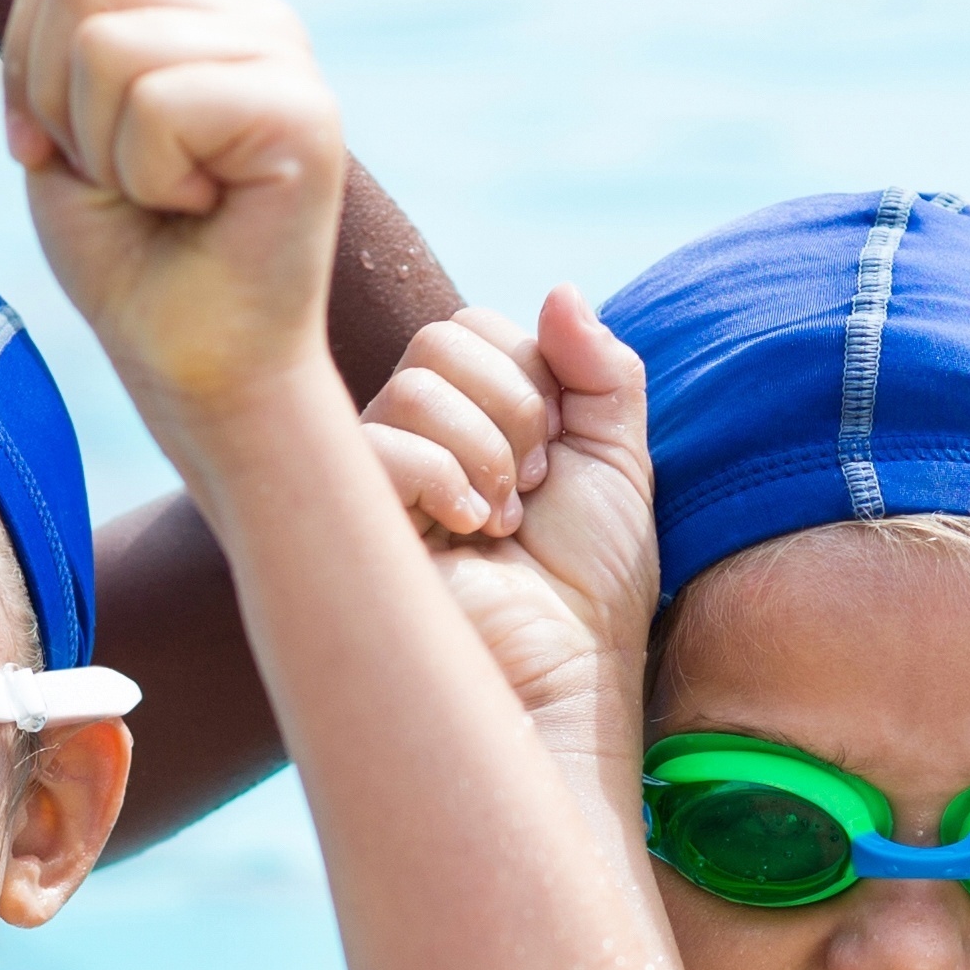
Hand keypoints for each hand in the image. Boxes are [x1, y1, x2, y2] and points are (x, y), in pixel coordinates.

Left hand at [3, 0, 344, 434]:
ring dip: (107, 150)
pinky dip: (149, 177)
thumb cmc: (132, 266)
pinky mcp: (304, 112)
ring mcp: (287, 58)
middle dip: (57, 101)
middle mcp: (255, 18)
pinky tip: (201, 210)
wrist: (200, 374)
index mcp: (201, 11)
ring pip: (108, 46)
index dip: (26, 67)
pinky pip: (158, 103)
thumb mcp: (65, 135)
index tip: (67, 154)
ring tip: (167, 198)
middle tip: (121, 179)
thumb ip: (60, 40)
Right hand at [360, 297, 659, 776]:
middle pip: (440, 341)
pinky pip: (380, 444)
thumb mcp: (618, 462)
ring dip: (485, 452)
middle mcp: (411, 441)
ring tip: (503, 523)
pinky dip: (442, 478)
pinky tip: (467, 534)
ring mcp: (373, 482)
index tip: (558, 459)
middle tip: (534, 489)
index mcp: (467, 419)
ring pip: (415, 387)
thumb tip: (560, 290)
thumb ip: (601, 371)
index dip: (532, 375)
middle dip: (514, 407)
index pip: (475, 328)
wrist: (565, 679)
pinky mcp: (350, 523)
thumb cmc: (589, 589)